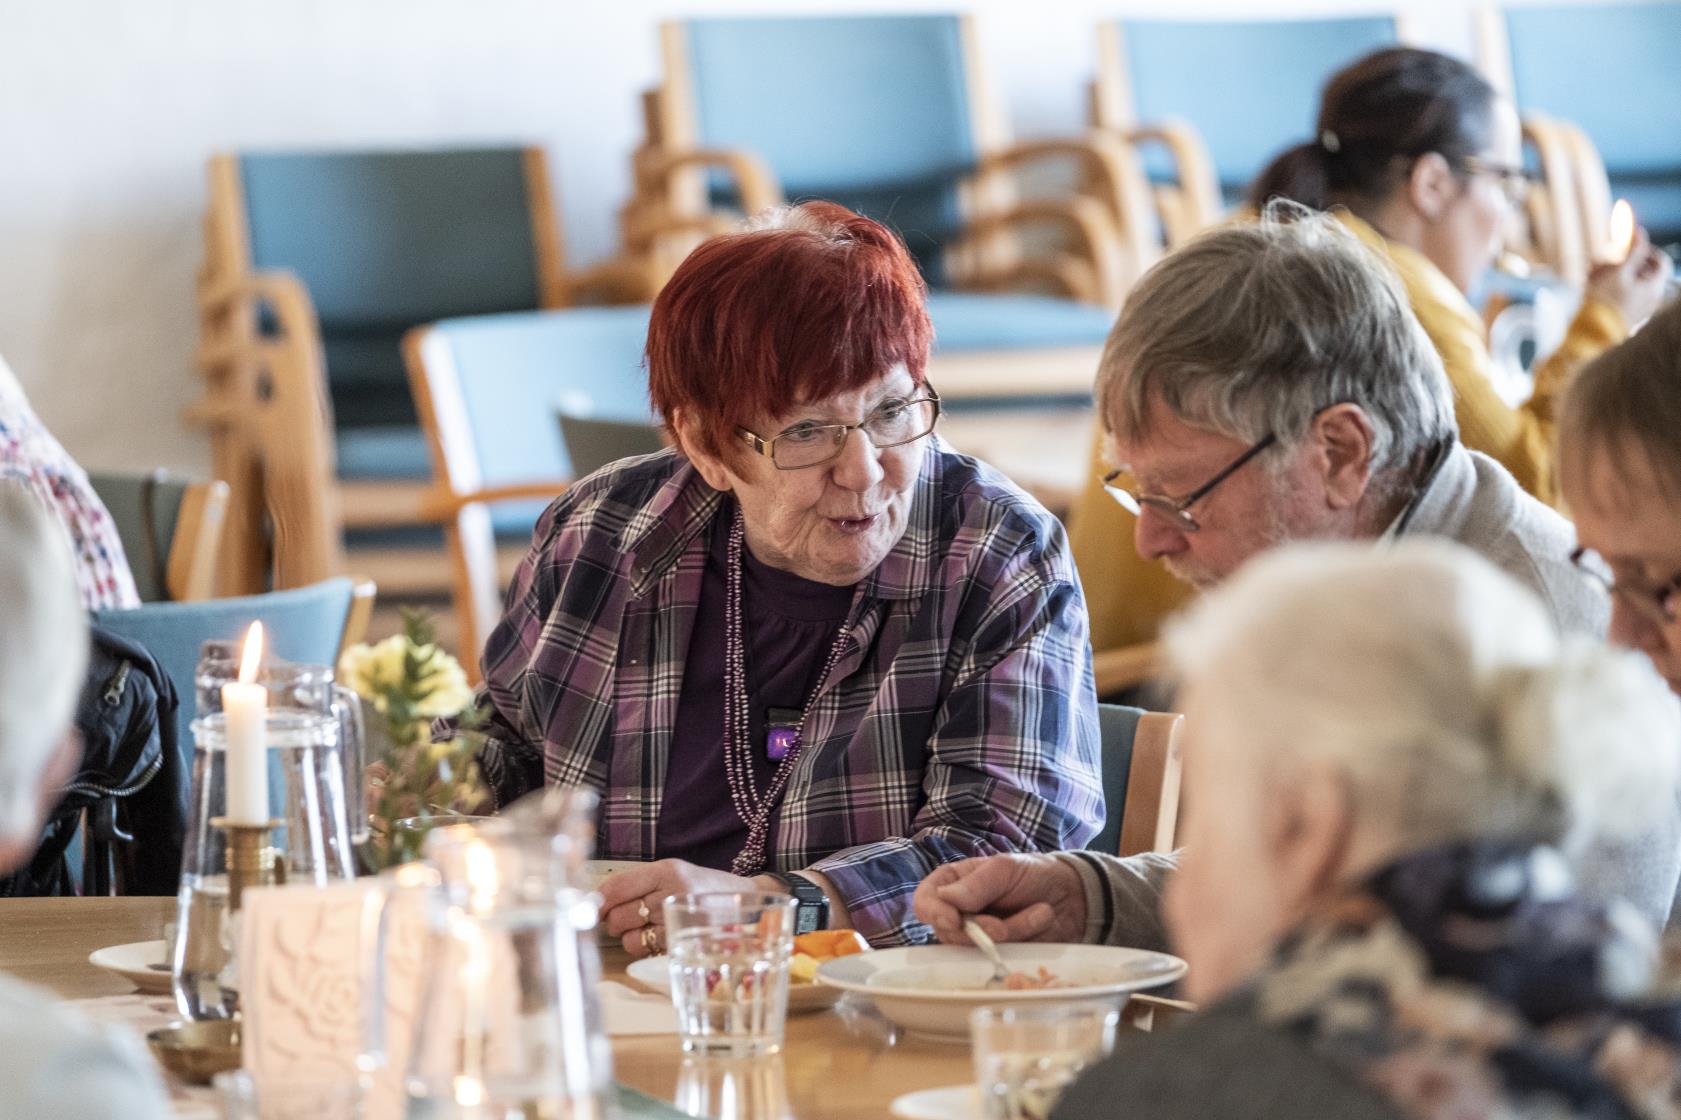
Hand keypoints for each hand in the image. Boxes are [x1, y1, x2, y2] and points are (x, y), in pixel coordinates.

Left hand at [597, 859, 761, 957]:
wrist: (747, 902)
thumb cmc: (703, 887)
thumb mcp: (674, 872)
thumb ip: (637, 883)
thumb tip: (597, 902)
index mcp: (667, 870)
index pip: (616, 887)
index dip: (598, 901)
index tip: (595, 907)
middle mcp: (672, 893)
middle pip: (619, 915)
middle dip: (614, 921)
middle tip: (625, 918)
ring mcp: (680, 920)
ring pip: (629, 937)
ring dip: (629, 937)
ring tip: (644, 928)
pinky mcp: (684, 942)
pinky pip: (645, 950)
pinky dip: (643, 947)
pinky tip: (656, 937)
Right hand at [912, 854, 1086, 944]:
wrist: (1072, 896)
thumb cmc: (1033, 873)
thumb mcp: (1006, 868)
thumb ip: (977, 884)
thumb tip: (947, 899)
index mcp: (953, 883)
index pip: (926, 901)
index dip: (934, 913)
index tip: (954, 921)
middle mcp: (959, 912)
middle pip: (947, 932)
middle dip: (980, 930)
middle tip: (1004, 928)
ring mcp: (978, 936)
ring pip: (975, 949)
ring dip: (1012, 932)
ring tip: (1039, 913)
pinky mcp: (998, 954)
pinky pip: (1001, 958)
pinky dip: (1024, 944)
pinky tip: (1041, 924)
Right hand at [1587, 225, 1673, 328]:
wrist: (1590, 333)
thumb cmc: (1605, 301)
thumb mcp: (1618, 272)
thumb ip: (1633, 252)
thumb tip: (1642, 233)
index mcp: (1655, 288)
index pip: (1662, 261)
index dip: (1648, 250)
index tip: (1630, 248)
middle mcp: (1652, 300)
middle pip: (1646, 273)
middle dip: (1626, 264)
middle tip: (1606, 263)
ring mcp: (1641, 311)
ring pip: (1633, 286)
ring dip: (1616, 277)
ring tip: (1594, 277)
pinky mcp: (1628, 319)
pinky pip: (1625, 299)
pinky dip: (1613, 291)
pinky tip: (1596, 291)